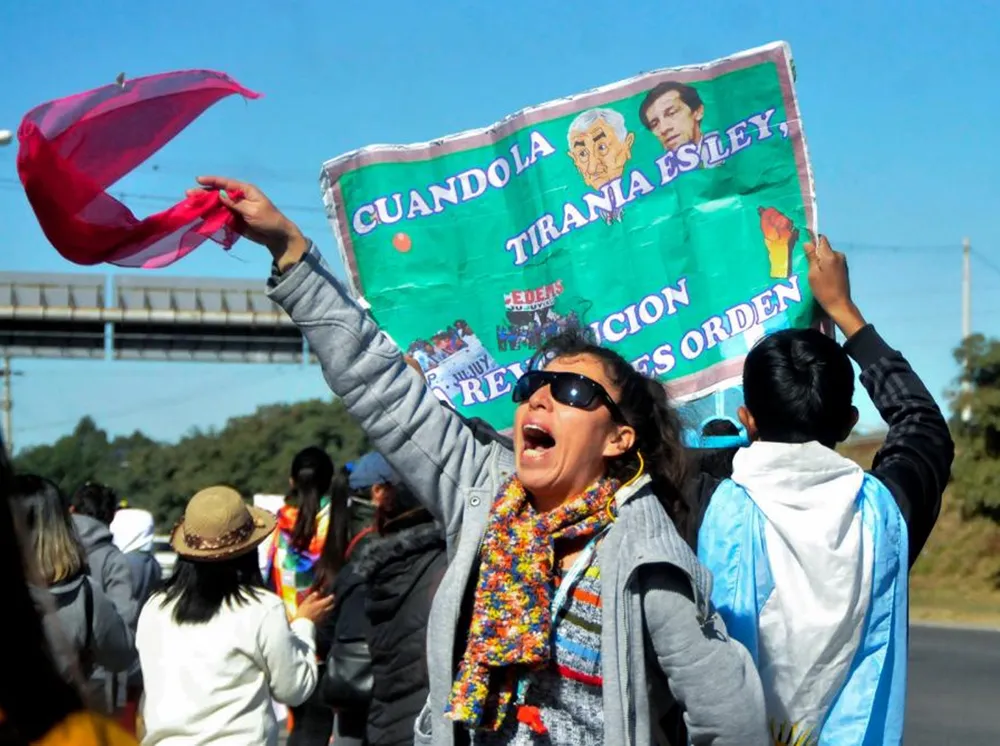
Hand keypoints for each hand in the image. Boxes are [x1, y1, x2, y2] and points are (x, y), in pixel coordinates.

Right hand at [188, 176, 307, 268]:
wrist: (277, 237)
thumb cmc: (269, 220)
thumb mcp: (253, 211)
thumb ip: (236, 204)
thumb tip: (220, 195)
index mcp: (245, 191)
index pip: (226, 183)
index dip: (212, 181)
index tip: (198, 180)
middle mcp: (238, 197)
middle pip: (218, 194)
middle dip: (203, 194)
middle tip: (188, 194)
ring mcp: (235, 209)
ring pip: (216, 205)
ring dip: (204, 205)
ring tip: (190, 205)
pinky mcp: (234, 220)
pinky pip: (220, 216)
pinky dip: (210, 216)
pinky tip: (200, 216)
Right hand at [294, 590, 334, 623]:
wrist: (302, 625)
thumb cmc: (303, 613)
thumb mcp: (305, 603)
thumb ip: (311, 597)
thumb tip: (316, 592)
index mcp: (320, 605)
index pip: (328, 600)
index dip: (331, 597)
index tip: (332, 595)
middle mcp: (323, 610)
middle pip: (331, 606)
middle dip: (332, 603)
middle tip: (332, 601)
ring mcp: (322, 616)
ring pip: (329, 611)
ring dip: (330, 608)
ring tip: (328, 607)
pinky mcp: (321, 621)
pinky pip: (326, 616)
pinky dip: (326, 614)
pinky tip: (323, 613)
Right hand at [804, 234, 865, 338]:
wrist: (839, 304)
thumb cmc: (823, 290)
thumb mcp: (813, 274)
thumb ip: (811, 257)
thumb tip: (808, 243)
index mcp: (830, 255)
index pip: (821, 239)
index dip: (813, 242)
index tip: (805, 250)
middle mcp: (839, 255)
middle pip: (824, 248)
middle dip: (816, 254)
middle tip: (807, 266)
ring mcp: (843, 262)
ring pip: (828, 256)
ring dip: (821, 261)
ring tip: (814, 273)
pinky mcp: (844, 269)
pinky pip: (832, 262)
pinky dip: (826, 266)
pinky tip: (822, 277)